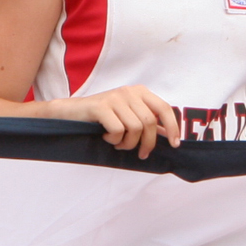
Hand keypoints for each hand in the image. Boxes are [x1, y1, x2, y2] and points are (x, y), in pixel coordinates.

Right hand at [61, 85, 179, 158]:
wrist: (70, 113)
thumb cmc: (100, 118)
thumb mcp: (127, 116)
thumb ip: (146, 122)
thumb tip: (166, 134)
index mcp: (139, 92)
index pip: (164, 108)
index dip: (172, 127)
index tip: (174, 144)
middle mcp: (129, 92)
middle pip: (150, 122)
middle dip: (147, 143)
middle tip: (141, 154)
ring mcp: (115, 98)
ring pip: (135, 128)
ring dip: (128, 143)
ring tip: (118, 144)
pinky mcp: (101, 106)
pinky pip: (118, 130)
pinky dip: (114, 140)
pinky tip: (106, 137)